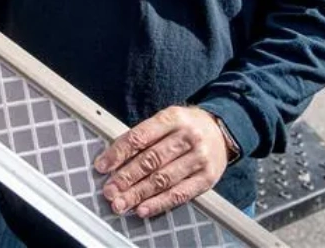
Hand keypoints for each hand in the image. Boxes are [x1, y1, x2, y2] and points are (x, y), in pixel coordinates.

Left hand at [93, 106, 230, 219]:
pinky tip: (143, 208)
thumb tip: (114, 159)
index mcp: (173, 117)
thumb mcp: (166, 120)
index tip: (102, 166)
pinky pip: (180, 194)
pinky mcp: (208, 178)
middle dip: (126, 177)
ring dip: (138, 194)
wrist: (222, 131)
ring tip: (121, 203)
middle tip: (109, 190)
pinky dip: (159, 203)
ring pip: (163, 179)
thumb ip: (144, 136)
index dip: (119, 153)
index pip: (140, 136)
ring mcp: (200, 158)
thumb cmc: (185, 127)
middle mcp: (188, 136)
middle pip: (151, 160)